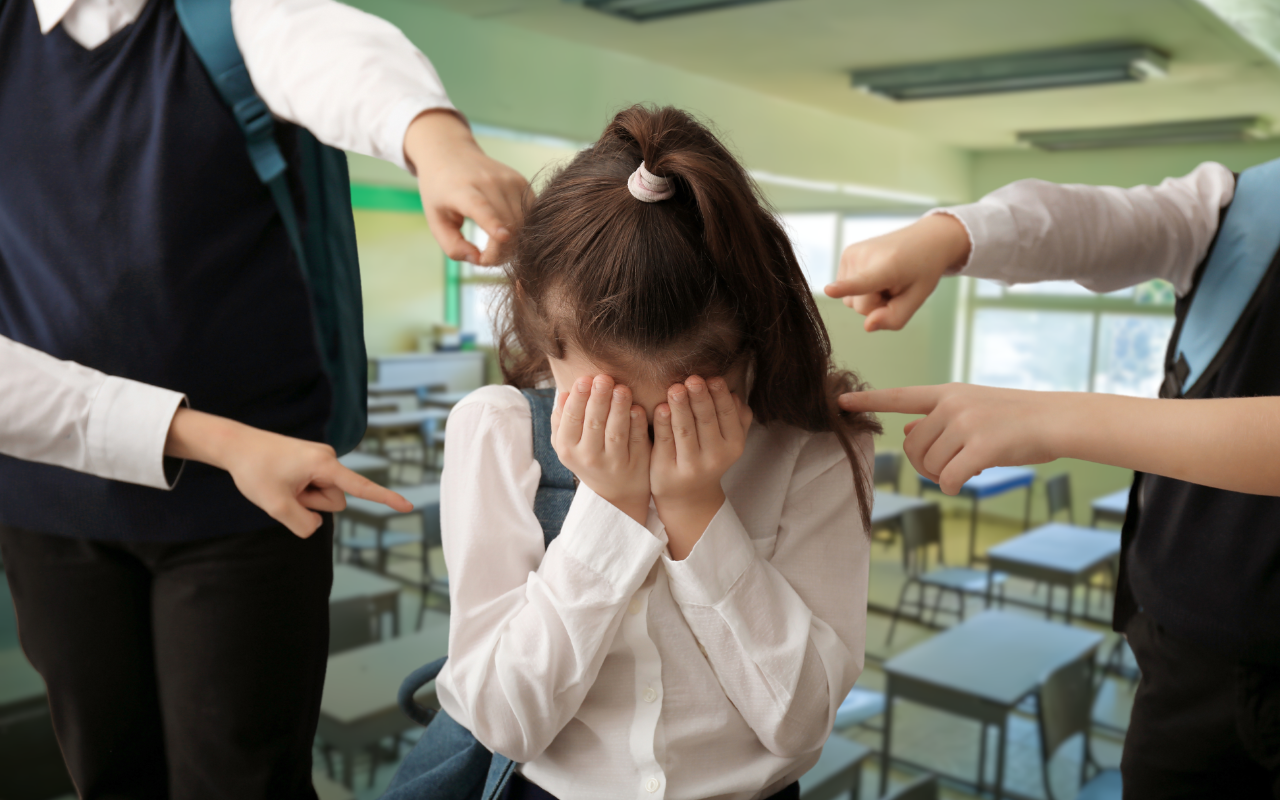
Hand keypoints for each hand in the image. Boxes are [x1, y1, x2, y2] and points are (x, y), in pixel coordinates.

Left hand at [164, 409, 411, 537]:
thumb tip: (317, 526)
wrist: (236, 444)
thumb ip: (303, 525)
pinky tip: (281, 479)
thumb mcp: (276, 506)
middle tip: (284, 489)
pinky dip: (300, 490)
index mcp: (325, 465)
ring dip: (304, 497)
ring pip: (324, 495)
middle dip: (312, 503)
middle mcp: (328, 458)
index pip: (361, 487)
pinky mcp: (313, 462)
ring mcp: (321, 459)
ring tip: (281, 483)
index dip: (385, 499)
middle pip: (335, 499)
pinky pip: (315, 486)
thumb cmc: (255, 470)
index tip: (408, 506)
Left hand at [403, 110, 529, 265]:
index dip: (493, 224)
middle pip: (507, 225)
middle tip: (485, 258)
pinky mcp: (522, 182)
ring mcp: (509, 180)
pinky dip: (522, 230)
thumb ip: (452, 246)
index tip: (503, 237)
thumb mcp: (436, 221)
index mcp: (462, 190)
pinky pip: (530, 215)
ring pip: (522, 224)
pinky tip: (507, 231)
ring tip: (494, 246)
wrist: (452, 153)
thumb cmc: (440, 192)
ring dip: (512, 244)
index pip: (481, 207)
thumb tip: (479, 260)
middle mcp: (488, 181)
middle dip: (500, 253)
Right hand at [550, 375, 650, 524]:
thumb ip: (562, 420)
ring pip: (616, 432)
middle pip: (593, 423)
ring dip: (619, 409)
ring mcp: (613, 463)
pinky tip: (638, 407)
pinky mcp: (635, 464)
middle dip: (598, 399)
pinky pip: (636, 441)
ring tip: (622, 388)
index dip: (578, 398)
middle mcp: (588, 457)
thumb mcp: (569, 444)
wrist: (615, 492)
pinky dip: (637, 424)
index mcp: (568, 448)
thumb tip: (563, 393)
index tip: (585, 378)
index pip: (571, 419)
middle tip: (603, 378)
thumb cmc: (589, 456)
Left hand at [651, 376, 752, 559]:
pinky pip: (664, 441)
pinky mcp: (667, 470)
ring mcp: (690, 466)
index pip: (727, 415)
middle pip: (706, 421)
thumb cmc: (709, 456)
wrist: (690, 496)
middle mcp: (715, 457)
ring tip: (675, 388)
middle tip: (693, 379)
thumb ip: (737, 418)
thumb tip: (735, 392)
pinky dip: (662, 424)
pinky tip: (660, 408)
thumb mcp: (729, 440)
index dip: (719, 396)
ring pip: (684, 431)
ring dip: (680, 407)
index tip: (712, 377)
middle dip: (700, 398)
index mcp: (734, 444)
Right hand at [823, 213, 970, 331]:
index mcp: (888, 266)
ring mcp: (852, 252)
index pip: (863, 282)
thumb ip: (894, 318)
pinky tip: (877, 275)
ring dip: (868, 297)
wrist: (925, 239)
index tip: (829, 290)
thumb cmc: (922, 271)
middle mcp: (865, 255)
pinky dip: (861, 288)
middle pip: (859, 306)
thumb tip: (867, 326)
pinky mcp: (846, 253)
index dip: (846, 288)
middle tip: (895, 287)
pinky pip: (847, 289)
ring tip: (887, 280)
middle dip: (876, 305)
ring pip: (849, 300)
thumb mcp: (917, 299)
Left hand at [838, 384, 1066, 494]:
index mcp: (947, 394)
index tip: (840, 401)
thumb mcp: (972, 409)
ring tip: (966, 468)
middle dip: (924, 466)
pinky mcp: (981, 447)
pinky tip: (965, 483)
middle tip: (945, 470)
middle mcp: (952, 405)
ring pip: (931, 465)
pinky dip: (954, 486)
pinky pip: (950, 478)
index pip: (899, 397)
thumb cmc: (1014, 418)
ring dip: (943, 476)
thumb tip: (905, 433)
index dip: (868, 401)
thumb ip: (937, 420)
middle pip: (913, 447)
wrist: (1055, 419)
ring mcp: (966, 424)